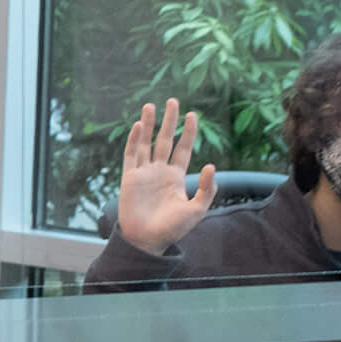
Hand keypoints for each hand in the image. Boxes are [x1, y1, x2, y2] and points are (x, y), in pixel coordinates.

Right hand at [114, 99, 218, 255]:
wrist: (147, 240)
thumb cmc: (173, 228)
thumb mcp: (197, 210)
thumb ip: (206, 189)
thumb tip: (210, 165)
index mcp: (176, 177)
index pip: (183, 148)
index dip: (188, 132)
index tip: (192, 114)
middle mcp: (159, 171)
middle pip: (164, 140)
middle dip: (169, 121)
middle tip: (172, 101)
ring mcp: (143, 173)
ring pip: (146, 143)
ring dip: (148, 125)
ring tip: (151, 106)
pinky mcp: (129, 178)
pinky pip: (131, 155)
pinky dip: (134, 140)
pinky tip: (138, 126)